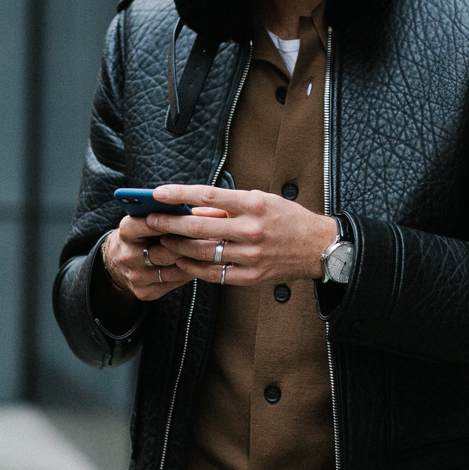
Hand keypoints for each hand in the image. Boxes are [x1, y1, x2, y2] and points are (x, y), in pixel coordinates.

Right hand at [100, 202, 227, 301]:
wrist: (118, 261)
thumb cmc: (141, 234)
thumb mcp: (144, 219)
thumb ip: (164, 214)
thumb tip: (198, 212)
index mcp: (126, 232)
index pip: (149, 224)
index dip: (173, 222)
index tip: (197, 218)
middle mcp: (128, 256)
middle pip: (166, 251)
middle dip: (192, 244)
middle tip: (217, 236)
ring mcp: (135, 276)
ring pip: (173, 270)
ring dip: (196, 261)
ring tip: (216, 251)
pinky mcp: (143, 292)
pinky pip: (174, 283)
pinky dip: (190, 273)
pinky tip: (206, 266)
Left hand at [145, 185, 338, 286]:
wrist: (318, 247)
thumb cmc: (287, 219)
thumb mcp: (261, 200)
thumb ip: (227, 205)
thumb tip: (193, 209)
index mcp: (254, 205)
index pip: (208, 196)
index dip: (179, 194)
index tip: (158, 193)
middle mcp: (251, 230)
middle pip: (199, 227)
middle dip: (169, 224)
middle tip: (150, 221)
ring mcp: (250, 256)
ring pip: (202, 252)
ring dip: (177, 246)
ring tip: (162, 240)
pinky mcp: (251, 276)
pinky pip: (214, 273)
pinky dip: (194, 267)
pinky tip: (182, 260)